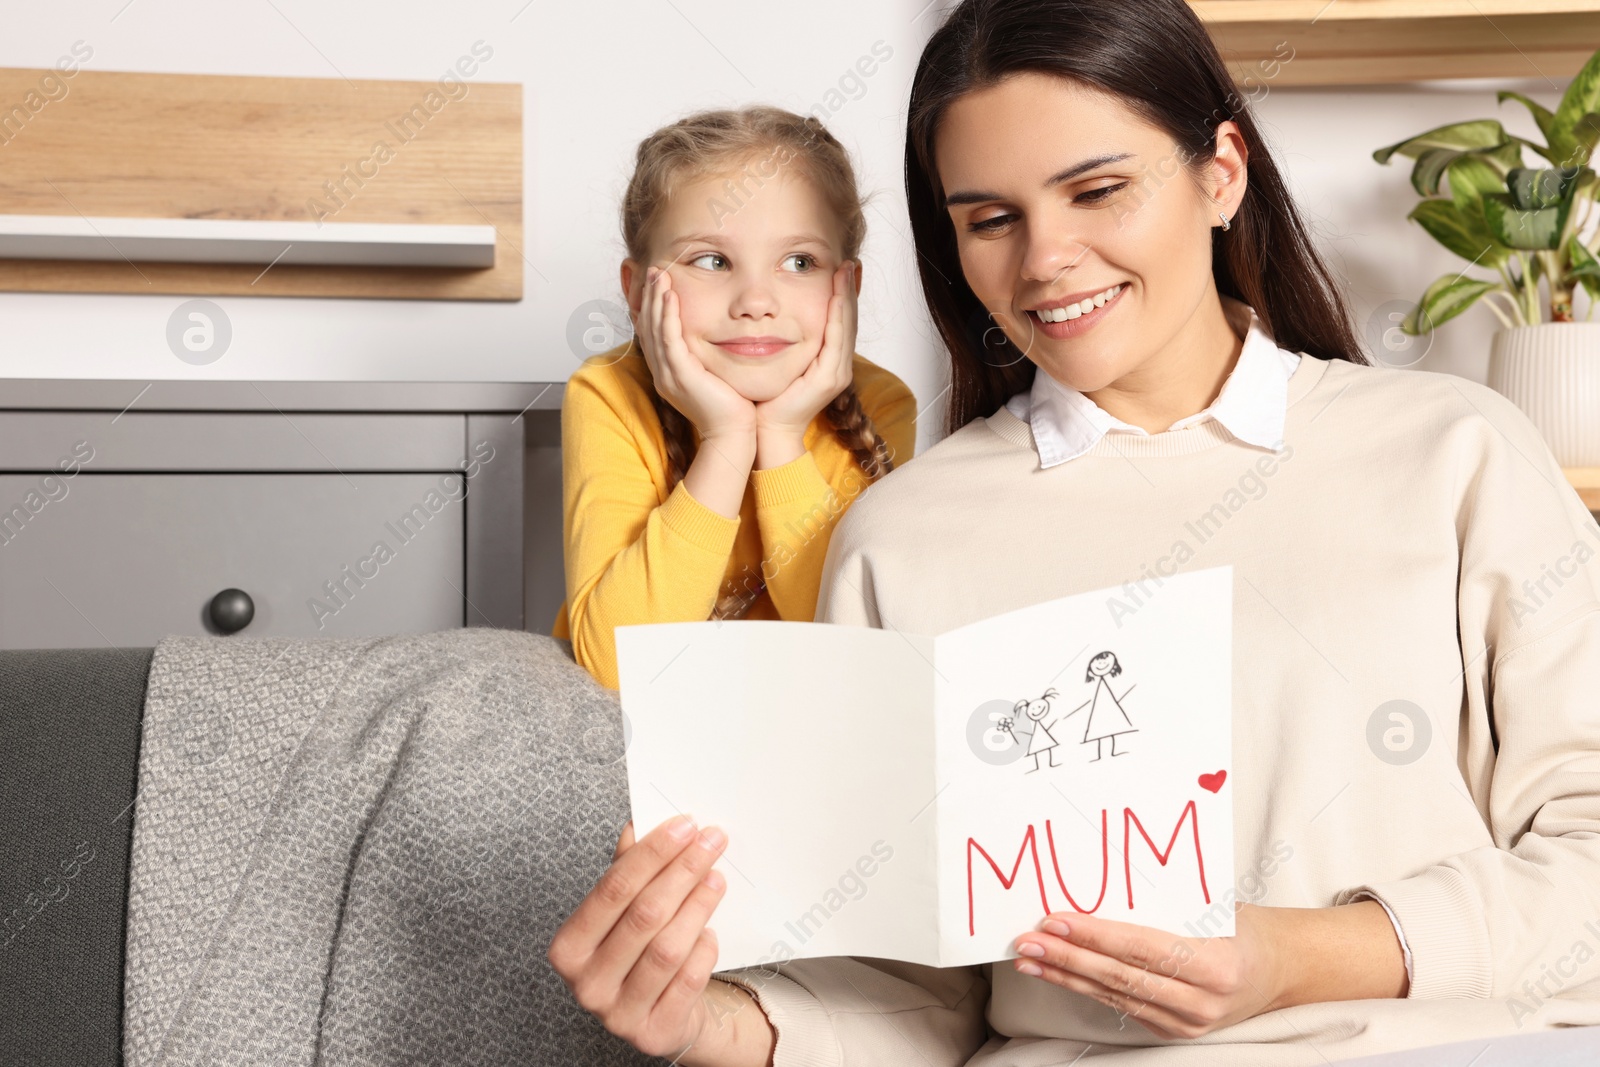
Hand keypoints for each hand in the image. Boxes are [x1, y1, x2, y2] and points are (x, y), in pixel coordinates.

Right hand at [548, 815, 737, 1060]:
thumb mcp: (623, 914)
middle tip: (712, 842)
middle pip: (644, 914)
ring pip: (668, 948)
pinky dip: (703, 951)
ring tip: (717, 879)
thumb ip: (627, 871)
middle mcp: (587, 983)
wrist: (658, 1018)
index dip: (652, 853)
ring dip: (698, 906)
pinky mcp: (653, 1033)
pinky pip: (687, 981)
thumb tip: (636, 824)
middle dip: (683, 870)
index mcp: (569, 947)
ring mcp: (618, 1014)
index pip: (613, 888)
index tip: (684, 825)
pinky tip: (711, 931)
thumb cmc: (636, 955)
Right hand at [638, 265, 757, 444]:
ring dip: (656, 299)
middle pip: (648, 327)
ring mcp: (669, 375)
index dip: (653, 306)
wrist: (735, 433)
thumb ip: (709, 355)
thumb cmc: (733, 406)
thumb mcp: (716, 374)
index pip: (654, 333)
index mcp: (669, 373)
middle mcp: (663, 373)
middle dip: (651, 297)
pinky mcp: (680, 376)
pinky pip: (668, 339)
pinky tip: (670, 296)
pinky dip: (668, 316)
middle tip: (655, 270)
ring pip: (655, 329)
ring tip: (660, 274)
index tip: (659, 283)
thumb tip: (717, 335)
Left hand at [752, 260, 856, 465]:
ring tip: (846, 270)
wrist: (767, 429)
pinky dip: (838, 314)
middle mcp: (839, 367)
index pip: (840, 322)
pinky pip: (836, 339)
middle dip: (850, 290)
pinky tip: (837, 295)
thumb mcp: (781, 360)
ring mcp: (837, 373)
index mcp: (830, 363)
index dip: (843, 296)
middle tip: (849, 263)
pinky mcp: (829, 378)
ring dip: (847, 296)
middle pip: (848, 320)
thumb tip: (775, 315)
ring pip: (846, 326)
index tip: (842, 270)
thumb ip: (786, 341)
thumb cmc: (768, 398)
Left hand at [1009, 904, 1290, 1039]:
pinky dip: (1088, 989)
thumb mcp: (1213, 906)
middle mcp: (1202, 1000)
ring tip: (1030, 961)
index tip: (1054, 921)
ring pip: (1116, 996)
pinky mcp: (1176, 1032)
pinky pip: (1124, 1007)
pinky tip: (1061, 975)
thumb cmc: (1242, 925)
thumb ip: (1165, 904)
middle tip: (1027, 942)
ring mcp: (1189, 1022)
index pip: (1140, 947)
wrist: (1280, 968)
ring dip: (1067, 978)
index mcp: (1215, 963)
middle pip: (1120, 977)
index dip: (1094, 936)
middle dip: (1068, 959)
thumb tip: (1099, 883)